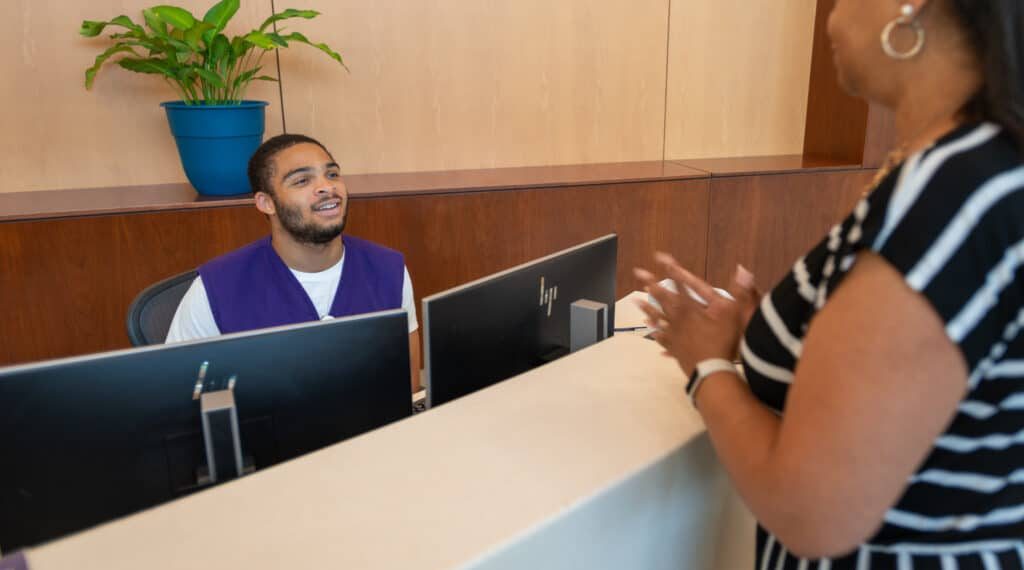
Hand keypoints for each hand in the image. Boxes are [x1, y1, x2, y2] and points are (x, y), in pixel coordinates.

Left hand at [633, 253, 760, 376]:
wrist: (711, 371)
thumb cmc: (723, 342)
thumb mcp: (735, 314)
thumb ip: (740, 291)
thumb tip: (743, 268)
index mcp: (690, 308)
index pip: (679, 283)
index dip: (671, 269)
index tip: (659, 257)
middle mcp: (678, 318)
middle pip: (662, 298)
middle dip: (651, 283)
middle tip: (638, 273)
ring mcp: (673, 334)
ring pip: (657, 317)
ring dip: (647, 307)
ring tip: (636, 300)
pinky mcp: (674, 348)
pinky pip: (662, 338)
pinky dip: (656, 333)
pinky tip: (650, 332)